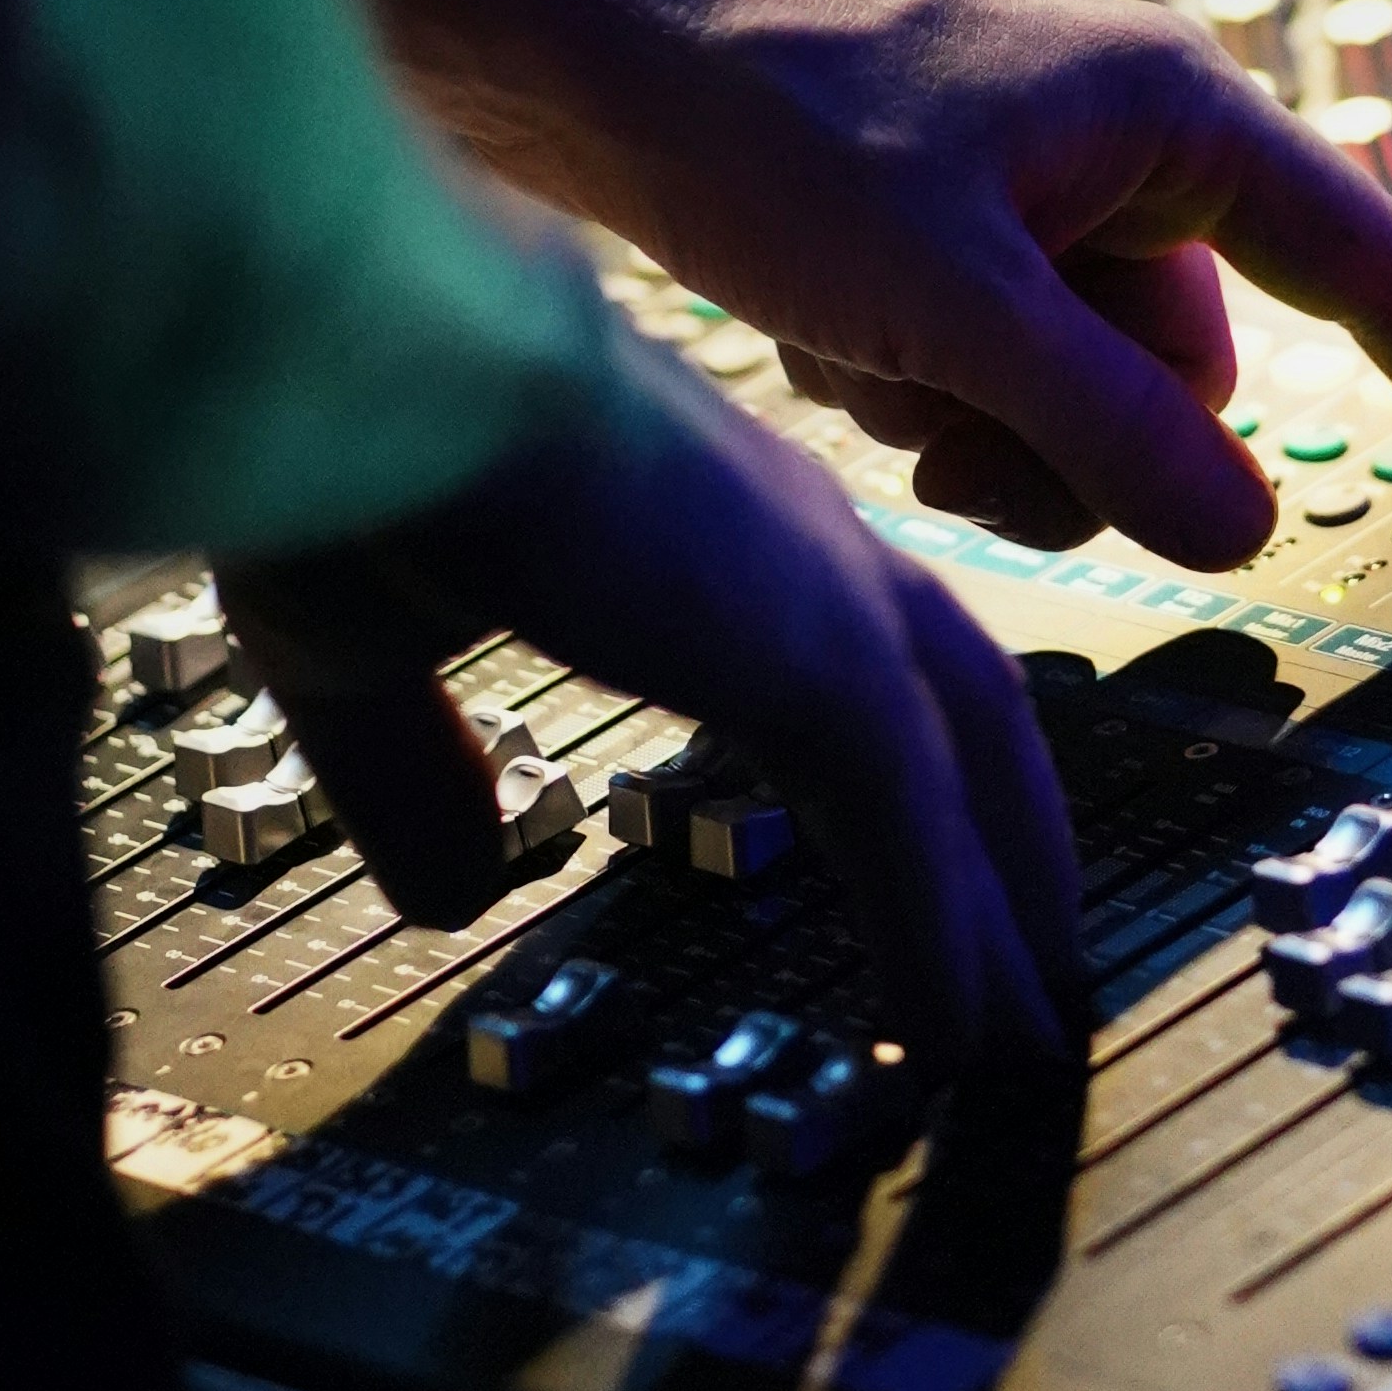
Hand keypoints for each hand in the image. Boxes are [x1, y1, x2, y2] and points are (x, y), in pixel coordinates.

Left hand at [174, 0, 1391, 564]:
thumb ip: (1108, 429)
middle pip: (1200, 382)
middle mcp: (1131, 146)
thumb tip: (1249, 536)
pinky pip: (1004, 375)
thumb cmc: (759, 122)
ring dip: (993, 431)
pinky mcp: (958, 230)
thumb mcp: (945, 304)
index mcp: (1177, 116)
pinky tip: (829, 342)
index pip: (1382, 278)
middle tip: (953, 424)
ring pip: (1093, 400)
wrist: (577, 51)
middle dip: (1088, 444)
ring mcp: (1041, 189)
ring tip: (869, 364)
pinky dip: (928, 395)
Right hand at [221, 318, 1082, 1062]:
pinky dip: (945, 937)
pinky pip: (915, 827)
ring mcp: (821, 594)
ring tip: (1029, 1032)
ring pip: (966, 771)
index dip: (901, 745)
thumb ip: (419, 770)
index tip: (918, 840)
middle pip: (964, 702)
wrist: (375, 355)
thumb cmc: (357, 444)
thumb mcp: (368, 647)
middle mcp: (794, 542)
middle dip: (1010, 833)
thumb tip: (449, 889)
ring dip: (1006, 908)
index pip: (854, 642)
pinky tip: (958, 1036)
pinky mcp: (818, 656)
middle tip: (1034, 952)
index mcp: (706, 518)